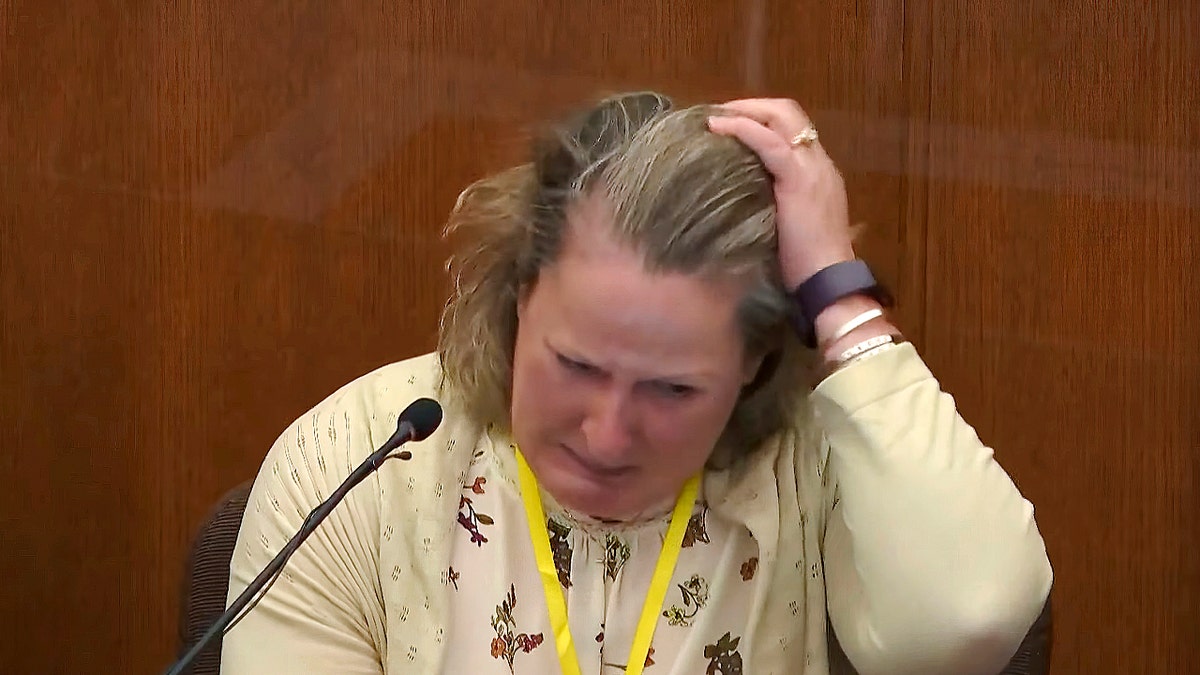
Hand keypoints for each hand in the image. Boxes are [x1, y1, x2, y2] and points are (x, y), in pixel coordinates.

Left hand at [708, 98, 893, 357]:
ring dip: (745, 111)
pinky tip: (719, 127)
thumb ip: (774, 206)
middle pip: (788, 112)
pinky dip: (743, 128)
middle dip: (752, 107)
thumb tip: (742, 201)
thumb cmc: (807, 265)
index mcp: (819, 172)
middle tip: (720, 113)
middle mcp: (819, 162)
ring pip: (781, 117)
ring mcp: (812, 168)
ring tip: (715, 117)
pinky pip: (770, 142)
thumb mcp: (789, 226)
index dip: (763, 120)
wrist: (828, 280)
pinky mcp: (799, 179)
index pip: (793, 129)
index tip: (731, 124)